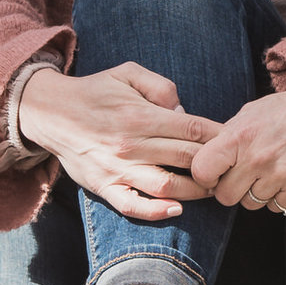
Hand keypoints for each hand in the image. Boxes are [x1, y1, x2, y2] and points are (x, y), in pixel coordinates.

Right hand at [17, 62, 221, 221]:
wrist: (50, 113)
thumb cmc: (95, 91)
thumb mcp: (127, 73)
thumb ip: (161, 86)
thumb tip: (183, 111)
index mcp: (140, 116)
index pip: (192, 130)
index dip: (219, 137)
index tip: (234, 142)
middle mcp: (131, 145)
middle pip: (187, 159)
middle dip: (215, 165)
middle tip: (232, 168)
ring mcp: (117, 169)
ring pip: (167, 187)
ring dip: (196, 191)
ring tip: (212, 188)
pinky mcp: (104, 187)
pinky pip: (133, 206)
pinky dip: (156, 211)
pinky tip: (177, 209)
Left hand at [188, 70, 285, 213]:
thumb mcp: (253, 112)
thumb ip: (228, 136)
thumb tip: (206, 159)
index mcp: (240, 136)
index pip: (202, 171)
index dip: (205, 175)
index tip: (215, 172)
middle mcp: (259, 158)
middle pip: (225, 197)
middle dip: (231, 188)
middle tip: (242, 175)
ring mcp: (281, 175)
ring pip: (251, 204)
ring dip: (256, 192)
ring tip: (269, 171)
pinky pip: (276, 207)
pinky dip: (278, 196)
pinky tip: (285, 176)